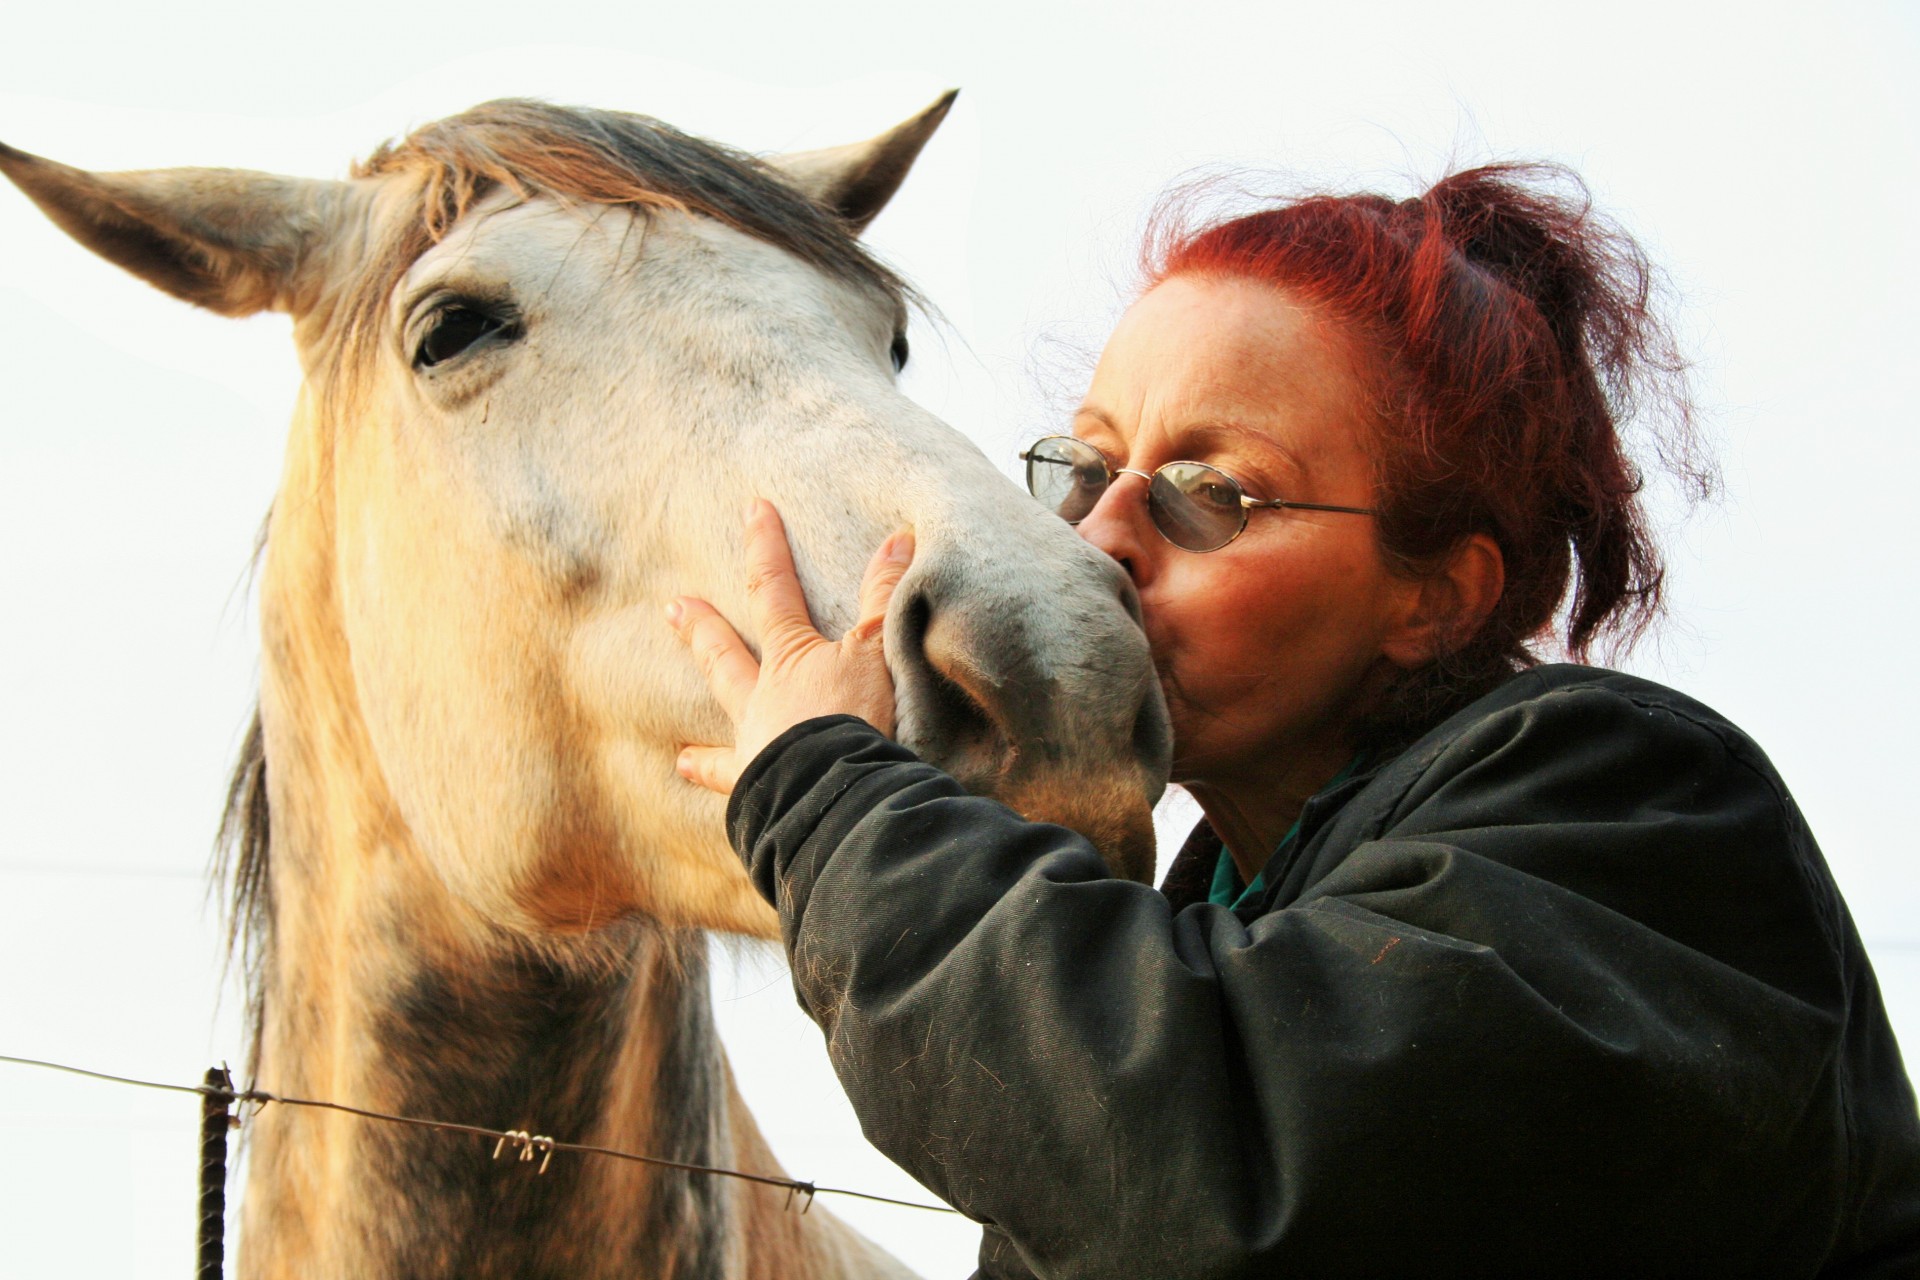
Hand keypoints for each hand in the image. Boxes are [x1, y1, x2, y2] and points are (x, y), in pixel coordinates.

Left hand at [669, 499, 913, 794]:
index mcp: (791, 658)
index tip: (753, 508)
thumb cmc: (859, 718)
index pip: (774, 589)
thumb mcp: (880, 650)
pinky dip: (723, 795)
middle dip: (703, 629)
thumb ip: (885, 596)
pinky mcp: (761, 793)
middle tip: (673, 607)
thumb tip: (897, 539)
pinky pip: (736, 793)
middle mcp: (764, 700)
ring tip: (681, 756)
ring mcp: (757, 749)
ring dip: (705, 745)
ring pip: (726, 739)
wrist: (840, 790)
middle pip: (727, 656)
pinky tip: (716, 806)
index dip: (766, 547)